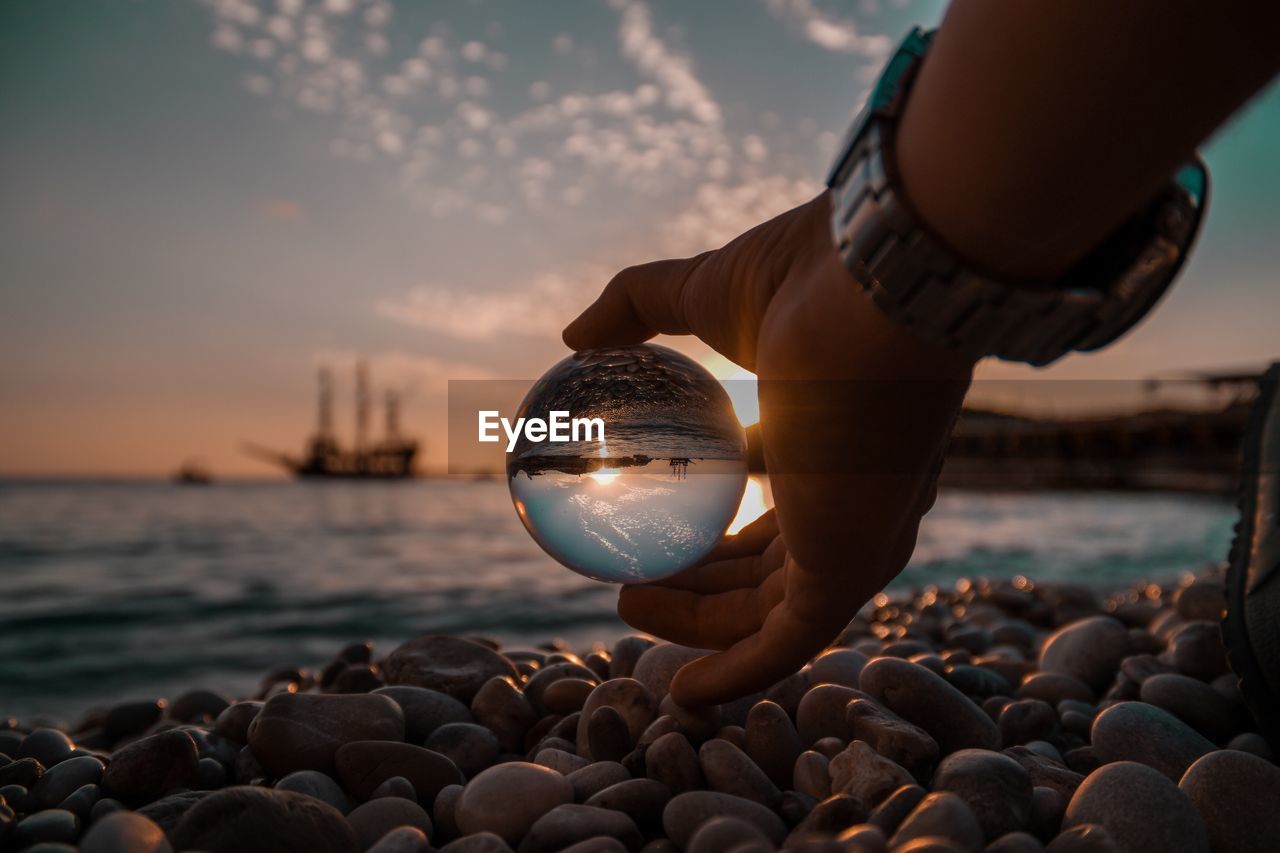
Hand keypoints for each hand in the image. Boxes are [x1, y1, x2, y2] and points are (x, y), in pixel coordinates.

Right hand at [563, 192, 975, 705]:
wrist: (876, 284)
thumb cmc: (810, 278)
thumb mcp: (704, 294)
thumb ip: (636, 307)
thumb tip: (572, 333)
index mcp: (835, 439)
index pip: (780, 501)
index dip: (724, 520)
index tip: (665, 523)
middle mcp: (856, 498)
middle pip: (773, 563)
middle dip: (704, 581)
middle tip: (633, 575)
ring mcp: (857, 536)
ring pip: (773, 610)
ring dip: (701, 624)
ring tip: (628, 604)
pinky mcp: (848, 567)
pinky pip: (786, 643)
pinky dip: (735, 673)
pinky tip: (684, 692)